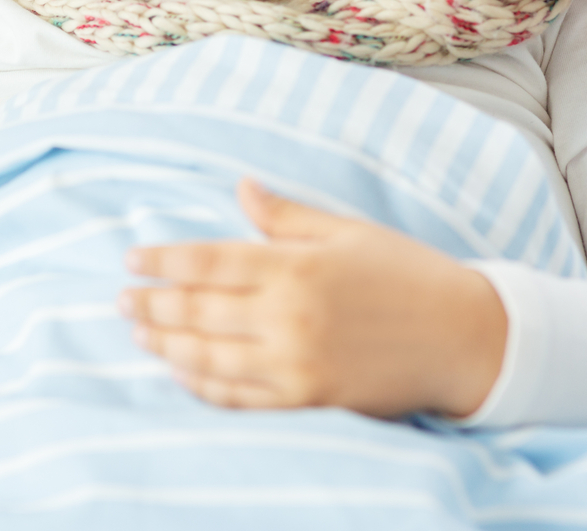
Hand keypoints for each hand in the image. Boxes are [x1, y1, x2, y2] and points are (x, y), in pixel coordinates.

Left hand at [119, 178, 507, 418]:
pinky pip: (240, 398)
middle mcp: (290, 315)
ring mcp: (297, 363)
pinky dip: (204, 387)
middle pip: (198, 311)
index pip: (208, 261)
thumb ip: (286, 216)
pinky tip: (183, 374)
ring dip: (168, 346)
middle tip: (121, 300)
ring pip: (210, 357)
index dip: (162, 262)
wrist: (465, 337)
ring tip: (141, 334)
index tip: (131, 259)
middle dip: (153, 305)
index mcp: (297, 265)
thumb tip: (240, 185)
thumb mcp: (347, 231)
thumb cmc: (409, 273)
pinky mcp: (309, 400)